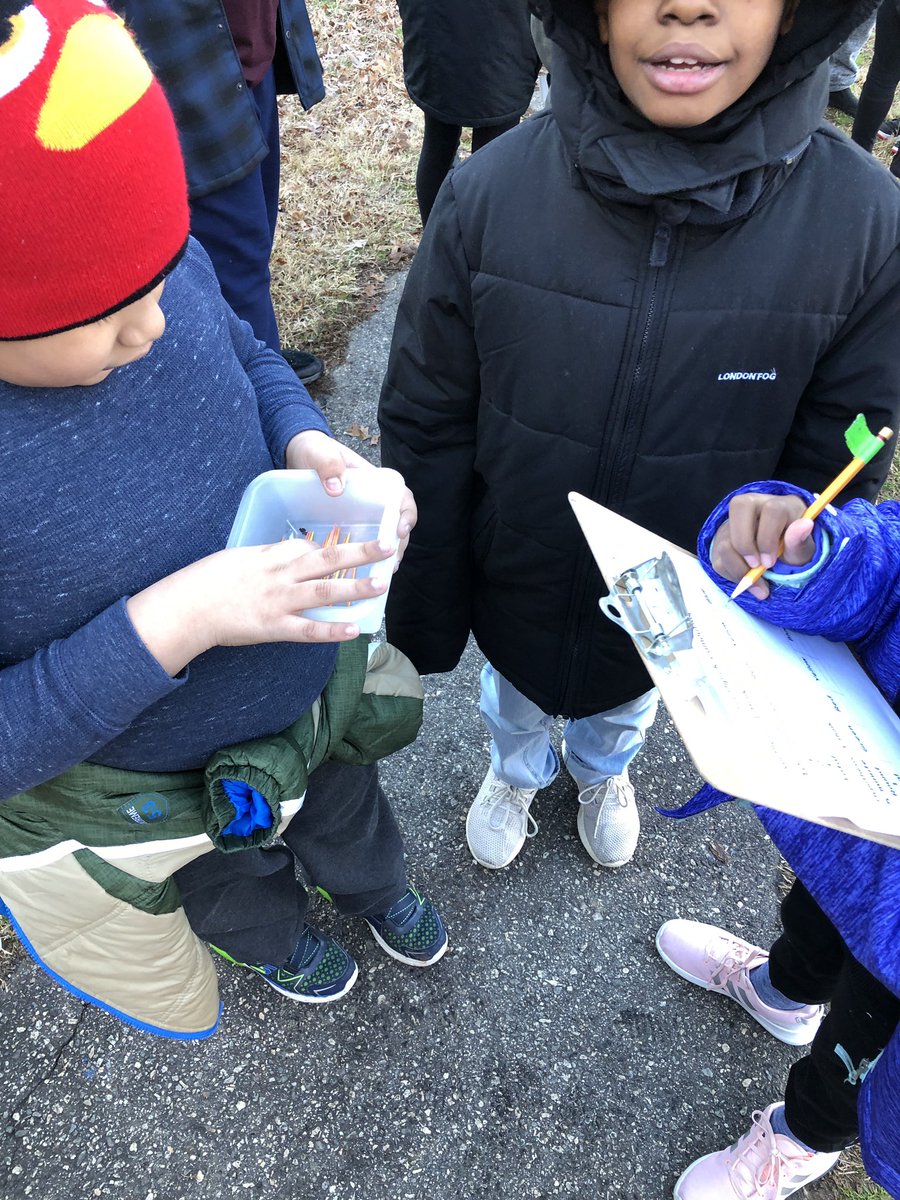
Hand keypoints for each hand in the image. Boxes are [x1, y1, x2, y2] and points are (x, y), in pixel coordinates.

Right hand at [126, 536, 394, 675]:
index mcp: (271, 555)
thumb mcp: (240, 558)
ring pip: (325, 592)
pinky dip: (333, 630)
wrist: (187, 606)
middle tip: (388, 545)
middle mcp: (280, 575)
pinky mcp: (274, 628)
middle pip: (327, 560)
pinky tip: (355, 629)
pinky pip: (309, 630)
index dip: (337, 545)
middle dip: (360, 553)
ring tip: (382, 582)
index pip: (310, 546)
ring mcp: (279, 601)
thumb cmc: (208, 581)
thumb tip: (290, 554)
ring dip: (356, 588)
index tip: (359, 542)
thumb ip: (269, 558)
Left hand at [285, 429, 416, 566]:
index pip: (401, 498)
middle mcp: (372, 501)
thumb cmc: (313, 451)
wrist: (295, 456)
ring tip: (380, 575)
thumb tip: (336, 488)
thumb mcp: (319, 453)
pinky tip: (359, 575)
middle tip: (391, 563)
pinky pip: (361, 544)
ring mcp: (361, 515)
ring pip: (382, 538)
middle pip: (396, 524)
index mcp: (374, 481)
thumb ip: (328, 464)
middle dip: (398, 544)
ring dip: (385, 556)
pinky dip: (364, 559)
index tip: (400, 530)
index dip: (406, 514)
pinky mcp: (347, 526)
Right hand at [710, 492, 814, 598]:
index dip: (768, 538)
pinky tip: (745, 577)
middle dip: (745, 544)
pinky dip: (731, 572)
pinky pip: (719, 553)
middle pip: (740, 506)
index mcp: (782, 504)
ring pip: (726, 535)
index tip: (770, 562)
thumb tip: (805, 524)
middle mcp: (757, 503)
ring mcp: (736, 519)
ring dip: (737, 564)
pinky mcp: (723, 536)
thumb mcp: (802, 551)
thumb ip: (800, 541)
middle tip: (755, 566)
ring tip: (753, 579)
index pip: (772, 510)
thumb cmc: (793, 552)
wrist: (780, 563)